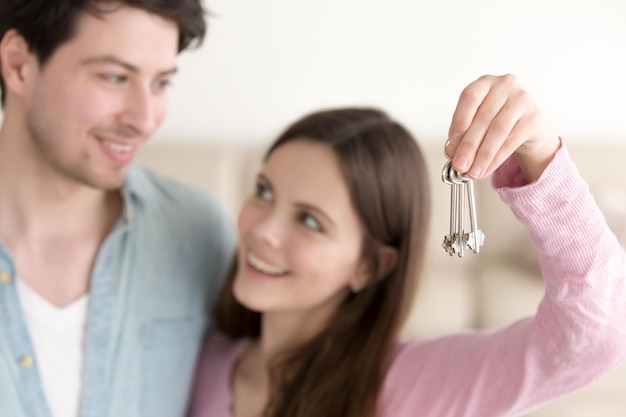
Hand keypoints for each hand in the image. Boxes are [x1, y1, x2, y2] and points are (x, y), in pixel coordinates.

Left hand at [445, 74, 560, 181]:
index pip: (470, 97)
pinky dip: (496, 159)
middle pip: (483, 118)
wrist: (527, 127)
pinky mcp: (534, 118)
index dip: (459, 120)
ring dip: (482, 155)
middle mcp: (505, 85)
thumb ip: (462, 135)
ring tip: (473, 171)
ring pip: (498, 130)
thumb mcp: (476, 124)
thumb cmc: (495, 121)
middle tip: (460, 165)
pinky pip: (511, 141)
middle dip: (469, 146)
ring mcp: (522, 100)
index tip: (452, 142)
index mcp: (485, 82)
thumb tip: (453, 152)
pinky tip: (486, 169)